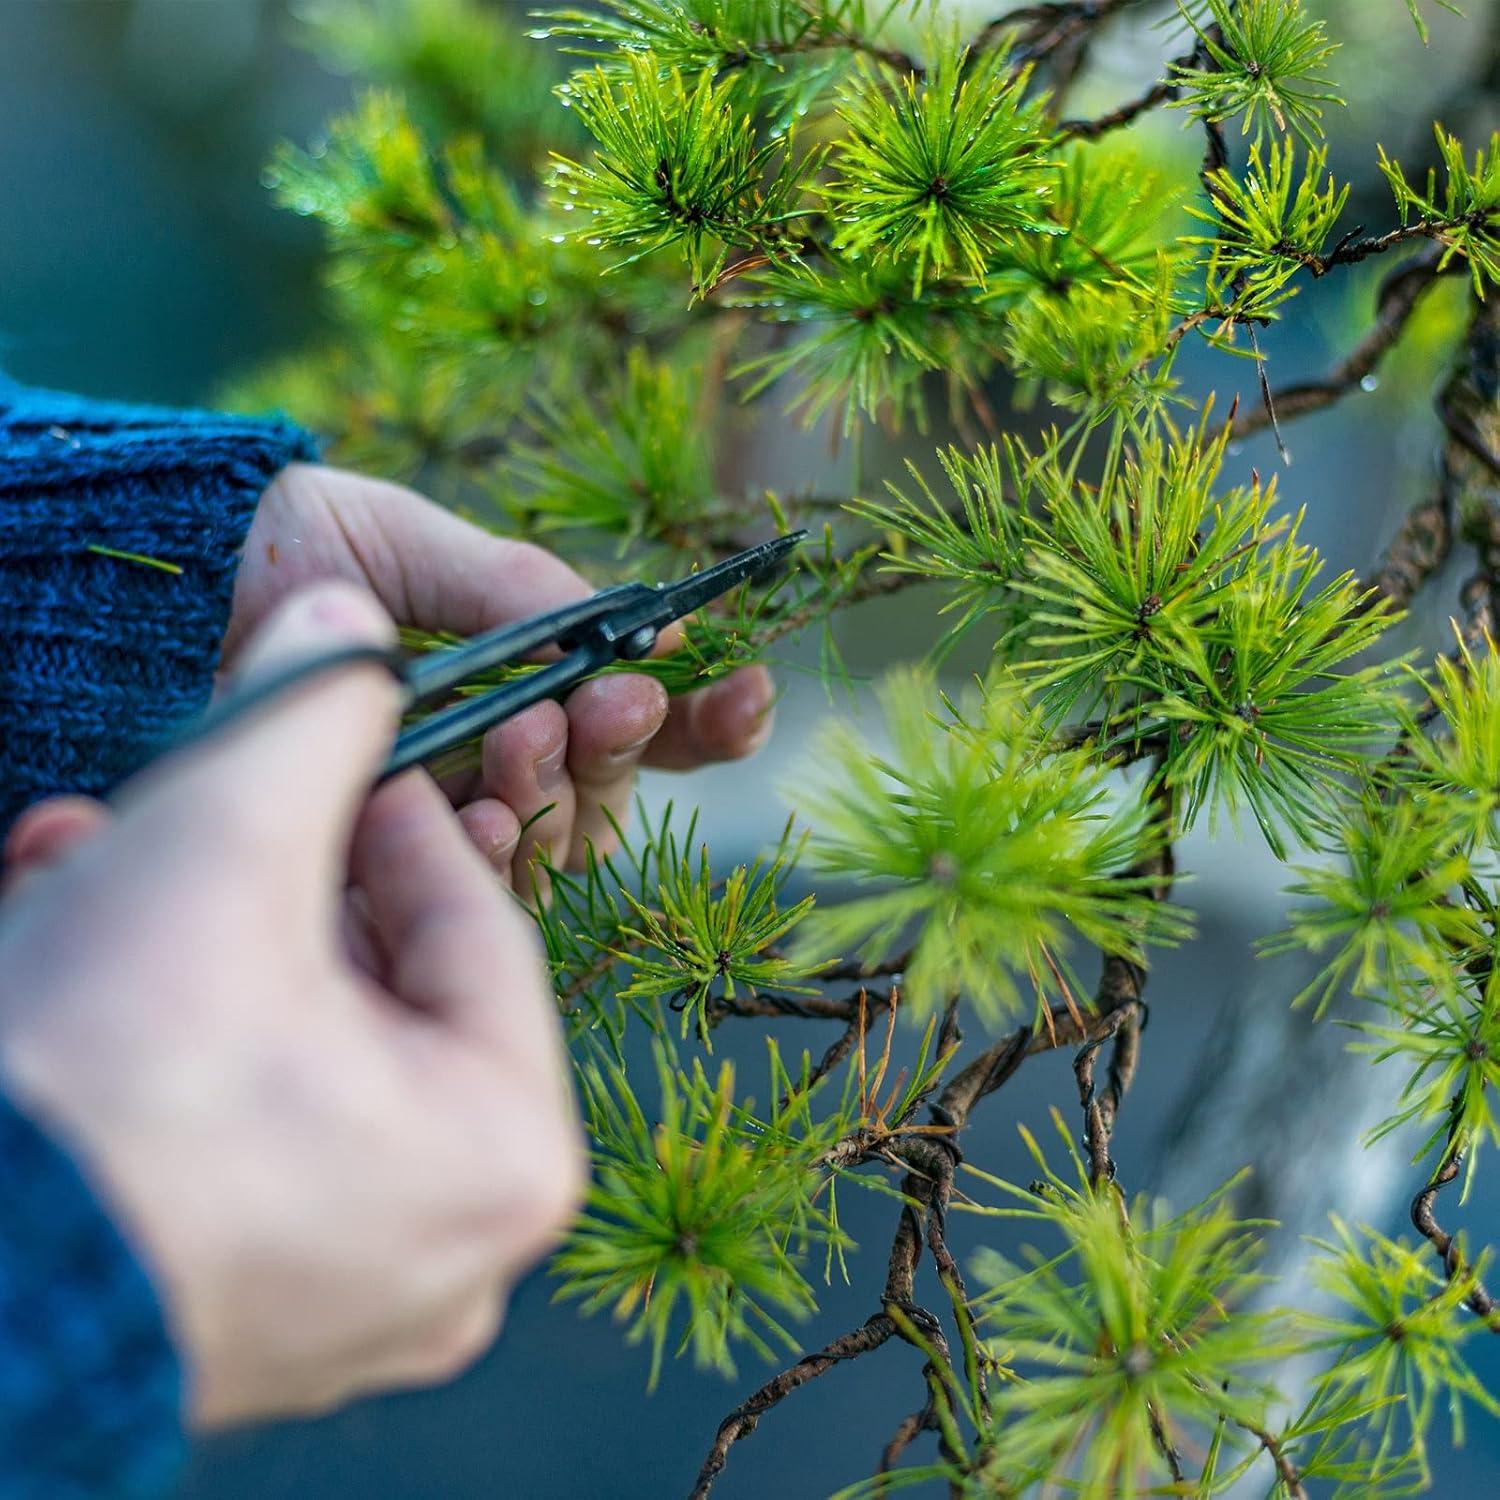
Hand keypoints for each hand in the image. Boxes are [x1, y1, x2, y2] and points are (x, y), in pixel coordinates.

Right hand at [0, 584, 584, 1425]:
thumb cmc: (100, 1096)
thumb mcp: (221, 853)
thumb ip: (309, 717)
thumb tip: (352, 622)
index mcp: (505, 1152)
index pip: (478, 930)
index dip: (407, 820)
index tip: (359, 765)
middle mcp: (453, 1244)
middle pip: (384, 993)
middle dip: (277, 877)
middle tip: (225, 807)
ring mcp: (352, 1290)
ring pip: (298, 1053)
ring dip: (200, 941)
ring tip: (107, 861)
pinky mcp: (247, 1310)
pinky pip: (239, 1133)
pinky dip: (172, 1037)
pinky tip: (74, 945)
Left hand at [228, 464, 776, 894]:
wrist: (141, 597)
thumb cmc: (270, 549)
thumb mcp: (405, 544)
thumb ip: (520, 589)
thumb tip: (648, 629)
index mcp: (511, 679)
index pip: (632, 718)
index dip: (703, 718)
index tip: (747, 687)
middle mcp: (487, 759)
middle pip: (611, 789)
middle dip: (625, 744)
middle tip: (612, 699)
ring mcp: (437, 821)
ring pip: (559, 843)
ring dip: (569, 790)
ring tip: (534, 730)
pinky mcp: (379, 871)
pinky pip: (477, 890)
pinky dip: (506, 850)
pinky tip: (496, 812)